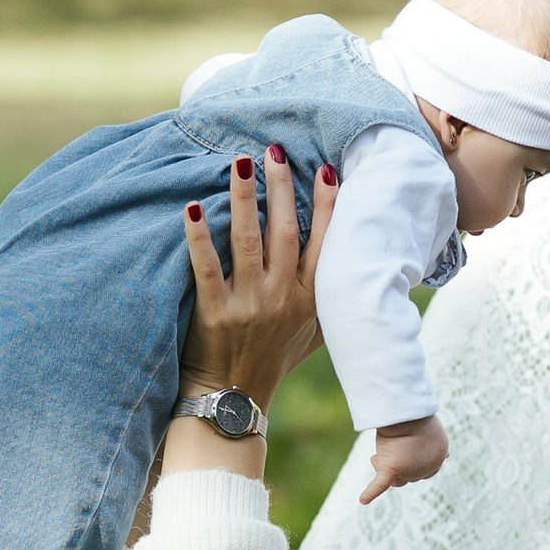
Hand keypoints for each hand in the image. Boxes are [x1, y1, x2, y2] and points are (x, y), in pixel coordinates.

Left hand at [179, 147, 335, 407]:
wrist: (234, 399)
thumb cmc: (273, 360)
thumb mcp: (315, 333)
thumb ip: (330, 299)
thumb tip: (356, 270)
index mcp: (310, 299)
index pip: (322, 244)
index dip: (327, 207)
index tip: (326, 172)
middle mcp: (283, 298)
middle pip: (286, 232)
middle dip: (282, 187)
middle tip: (275, 151)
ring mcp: (249, 304)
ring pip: (249, 241)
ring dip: (244, 198)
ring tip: (240, 162)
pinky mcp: (216, 312)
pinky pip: (207, 266)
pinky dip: (200, 236)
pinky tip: (193, 208)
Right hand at [359, 412, 447, 505]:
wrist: (410, 411)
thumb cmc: (418, 414)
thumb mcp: (431, 429)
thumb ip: (434, 445)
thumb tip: (448, 456)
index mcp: (439, 457)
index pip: (425, 470)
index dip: (412, 462)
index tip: (405, 446)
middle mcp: (427, 469)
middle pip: (408, 475)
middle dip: (398, 461)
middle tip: (393, 443)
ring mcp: (410, 472)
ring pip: (395, 480)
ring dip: (384, 467)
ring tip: (377, 456)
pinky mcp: (392, 470)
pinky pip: (380, 484)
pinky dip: (371, 492)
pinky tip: (363, 500)